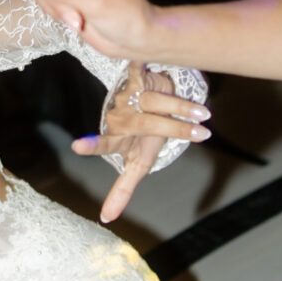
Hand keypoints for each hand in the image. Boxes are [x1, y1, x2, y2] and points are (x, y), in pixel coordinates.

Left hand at [76, 70, 213, 224]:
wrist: (151, 106)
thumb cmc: (145, 137)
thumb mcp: (137, 163)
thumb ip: (122, 190)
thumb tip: (106, 219)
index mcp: (117, 140)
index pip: (105, 145)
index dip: (93, 145)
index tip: (78, 146)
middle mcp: (119, 117)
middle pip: (146, 123)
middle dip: (175, 128)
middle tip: (201, 133)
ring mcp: (126, 96)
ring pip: (153, 100)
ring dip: (181, 107)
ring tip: (203, 113)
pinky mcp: (135, 75)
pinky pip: (140, 69)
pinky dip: (143, 66)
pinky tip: (146, 61)